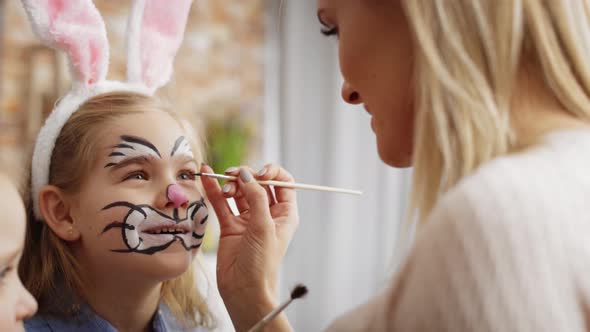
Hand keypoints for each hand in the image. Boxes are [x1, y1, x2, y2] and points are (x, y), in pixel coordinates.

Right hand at [200, 164, 298, 330]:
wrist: (243, 290)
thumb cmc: (262, 263)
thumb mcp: (264, 227)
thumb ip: (256, 198)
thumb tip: (246, 174)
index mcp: (285, 214)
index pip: (283, 182)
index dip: (271, 173)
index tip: (258, 174)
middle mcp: (267, 214)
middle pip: (258, 184)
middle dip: (246, 176)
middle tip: (235, 177)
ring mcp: (248, 219)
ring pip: (239, 192)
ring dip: (230, 184)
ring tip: (224, 187)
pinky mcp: (230, 226)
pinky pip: (222, 203)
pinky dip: (214, 190)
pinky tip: (206, 176)